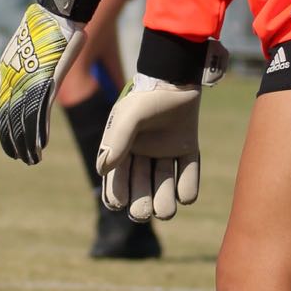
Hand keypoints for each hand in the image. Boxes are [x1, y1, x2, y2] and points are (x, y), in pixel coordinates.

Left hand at [0, 1, 84, 163]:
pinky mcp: (46, 81)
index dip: (0, 124)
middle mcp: (13, 77)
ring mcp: (29, 80)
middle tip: (16, 156)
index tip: (5, 138)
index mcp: (7, 70)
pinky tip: (41, 144)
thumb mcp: (31, 46)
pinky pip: (40, 111)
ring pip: (22, 119)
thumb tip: (33, 69)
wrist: (56, 11)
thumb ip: (29, 62)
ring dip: (26, 142)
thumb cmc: (48, 24)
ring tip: (30, 158)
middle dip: (10, 139)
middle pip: (7, 116)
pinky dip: (39, 130)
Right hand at [97, 42, 229, 221]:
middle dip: (140, 206)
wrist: (177, 79)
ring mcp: (165, 155)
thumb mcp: (127, 117)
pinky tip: (183, 192)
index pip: (116, 184)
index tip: (120, 203)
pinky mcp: (186, 152)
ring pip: (164, 191)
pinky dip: (187, 190)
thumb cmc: (146, 98)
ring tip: (164, 210)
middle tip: (143, 212)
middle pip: (140, 193)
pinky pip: (188, 181)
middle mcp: (143, 157)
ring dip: (164, 203)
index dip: (116, 196)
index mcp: (122, 151)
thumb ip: (116, 141)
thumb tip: (102, 170)